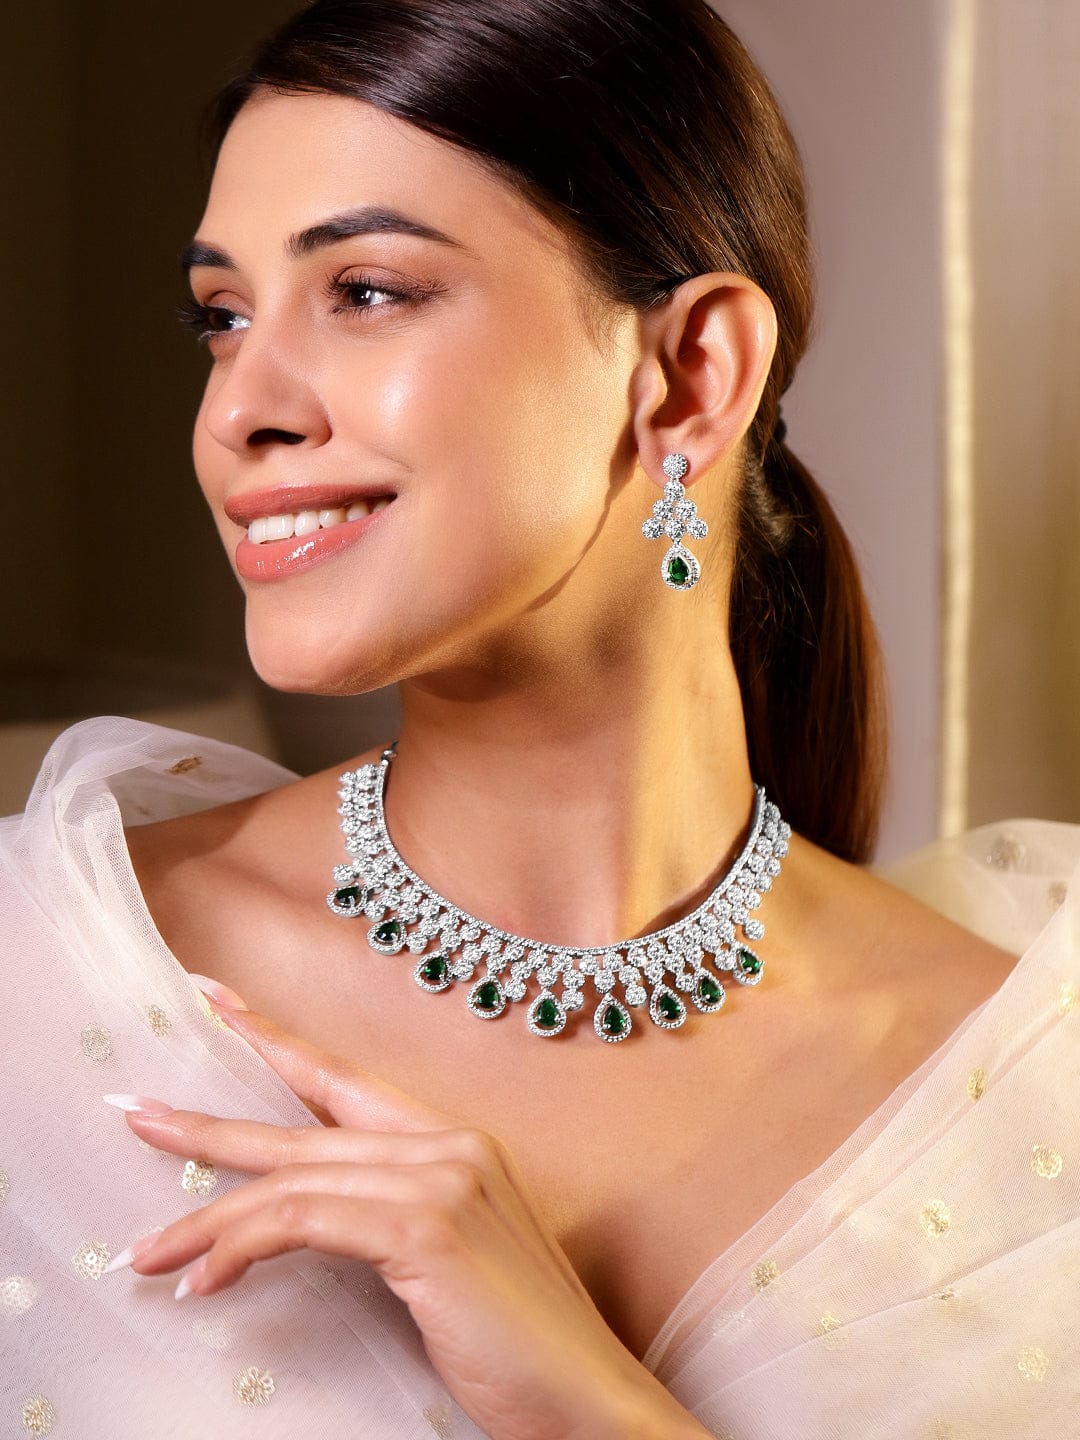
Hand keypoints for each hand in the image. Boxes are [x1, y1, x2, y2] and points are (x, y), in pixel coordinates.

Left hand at [108, 984, 707, 1439]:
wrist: (590, 1400)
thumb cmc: (521, 1345)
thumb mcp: (448, 1264)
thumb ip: (391, 1220)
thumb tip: (306, 1219)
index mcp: (457, 1144)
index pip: (347, 1080)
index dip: (277, 1041)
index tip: (217, 1003)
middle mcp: (450, 1144)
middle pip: (303, 1126)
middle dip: (210, 1127)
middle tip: (138, 1115)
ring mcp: (442, 1178)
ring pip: (293, 1179)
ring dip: (208, 1219)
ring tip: (152, 1253)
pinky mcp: (427, 1226)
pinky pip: (305, 1220)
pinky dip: (243, 1247)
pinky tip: (207, 1281)